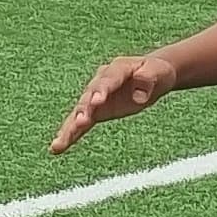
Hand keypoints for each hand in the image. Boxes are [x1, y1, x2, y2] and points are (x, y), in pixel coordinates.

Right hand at [49, 51, 177, 153]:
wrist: (151, 74)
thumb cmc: (156, 72)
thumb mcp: (159, 72)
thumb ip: (148, 80)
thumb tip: (139, 97)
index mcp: (117, 68)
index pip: (109, 79)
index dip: (101, 90)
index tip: (97, 101)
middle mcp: (101, 81)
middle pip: (89, 96)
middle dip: (84, 109)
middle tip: (80, 121)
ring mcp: (95, 97)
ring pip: (80, 112)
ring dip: (70, 127)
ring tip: (60, 142)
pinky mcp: (95, 112)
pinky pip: (80, 124)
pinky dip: (69, 135)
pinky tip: (57, 148)